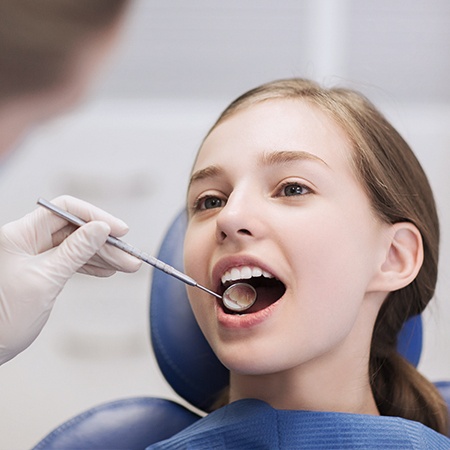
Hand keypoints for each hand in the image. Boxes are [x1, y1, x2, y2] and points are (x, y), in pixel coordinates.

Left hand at [0, 195, 140, 364]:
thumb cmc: (2, 318)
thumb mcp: (45, 280)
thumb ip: (75, 251)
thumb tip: (101, 228)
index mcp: (19, 234)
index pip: (64, 210)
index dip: (95, 216)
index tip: (119, 230)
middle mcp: (27, 240)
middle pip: (75, 230)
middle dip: (105, 243)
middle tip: (129, 257)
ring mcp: (34, 255)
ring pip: (77, 246)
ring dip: (103, 256)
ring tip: (127, 266)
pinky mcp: (41, 270)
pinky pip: (71, 261)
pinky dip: (91, 265)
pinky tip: (108, 270)